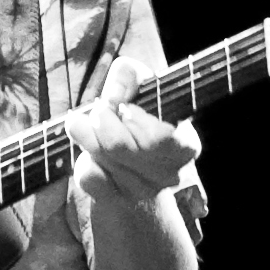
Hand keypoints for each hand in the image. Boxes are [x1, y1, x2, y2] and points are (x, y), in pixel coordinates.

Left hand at [62, 53, 200, 209]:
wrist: (134, 185)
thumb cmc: (136, 130)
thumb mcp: (137, 101)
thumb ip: (130, 83)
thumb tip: (124, 68)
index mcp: (185, 145)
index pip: (160, 138)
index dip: (136, 118)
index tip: (125, 107)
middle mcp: (170, 173)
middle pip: (121, 145)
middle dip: (102, 120)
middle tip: (100, 111)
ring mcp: (143, 191)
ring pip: (102, 156)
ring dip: (88, 136)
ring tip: (89, 127)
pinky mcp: (116, 201)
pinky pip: (89, 174)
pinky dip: (84, 159)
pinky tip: (92, 155)